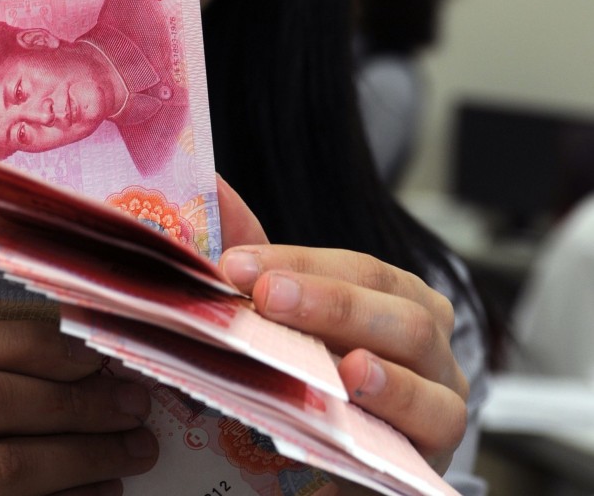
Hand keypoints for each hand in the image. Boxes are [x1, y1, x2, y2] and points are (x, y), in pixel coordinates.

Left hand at [214, 176, 468, 476]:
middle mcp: (425, 336)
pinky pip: (432, 417)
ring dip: (367, 348)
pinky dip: (396, 399)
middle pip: (387, 300)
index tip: (234, 265)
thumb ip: (256, 259)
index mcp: (392, 295)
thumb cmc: (316, 379)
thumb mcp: (283, 317)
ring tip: (332, 355)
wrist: (341, 463)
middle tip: (265, 296)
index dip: (296, 262)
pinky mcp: (437, 445)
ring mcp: (439, 389)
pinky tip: (358, 385)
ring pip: (418, 352)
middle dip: (325, 296)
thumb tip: (213, 189)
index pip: (352, 266)